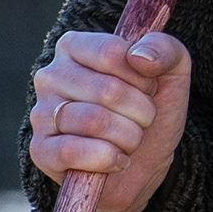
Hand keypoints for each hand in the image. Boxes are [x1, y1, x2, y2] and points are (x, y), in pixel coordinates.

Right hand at [28, 30, 191, 211]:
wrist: (143, 164)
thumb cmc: (149, 109)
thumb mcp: (171, 72)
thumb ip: (165, 49)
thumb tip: (140, 56)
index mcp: (75, 47)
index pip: (112, 52)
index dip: (143, 77)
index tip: (148, 88)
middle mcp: (50, 75)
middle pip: (108, 89)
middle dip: (141, 111)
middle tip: (143, 119)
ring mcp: (41, 113)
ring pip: (94, 121)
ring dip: (129, 136)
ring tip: (130, 139)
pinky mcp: (41, 150)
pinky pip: (73, 151)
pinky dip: (108, 158)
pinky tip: (117, 159)